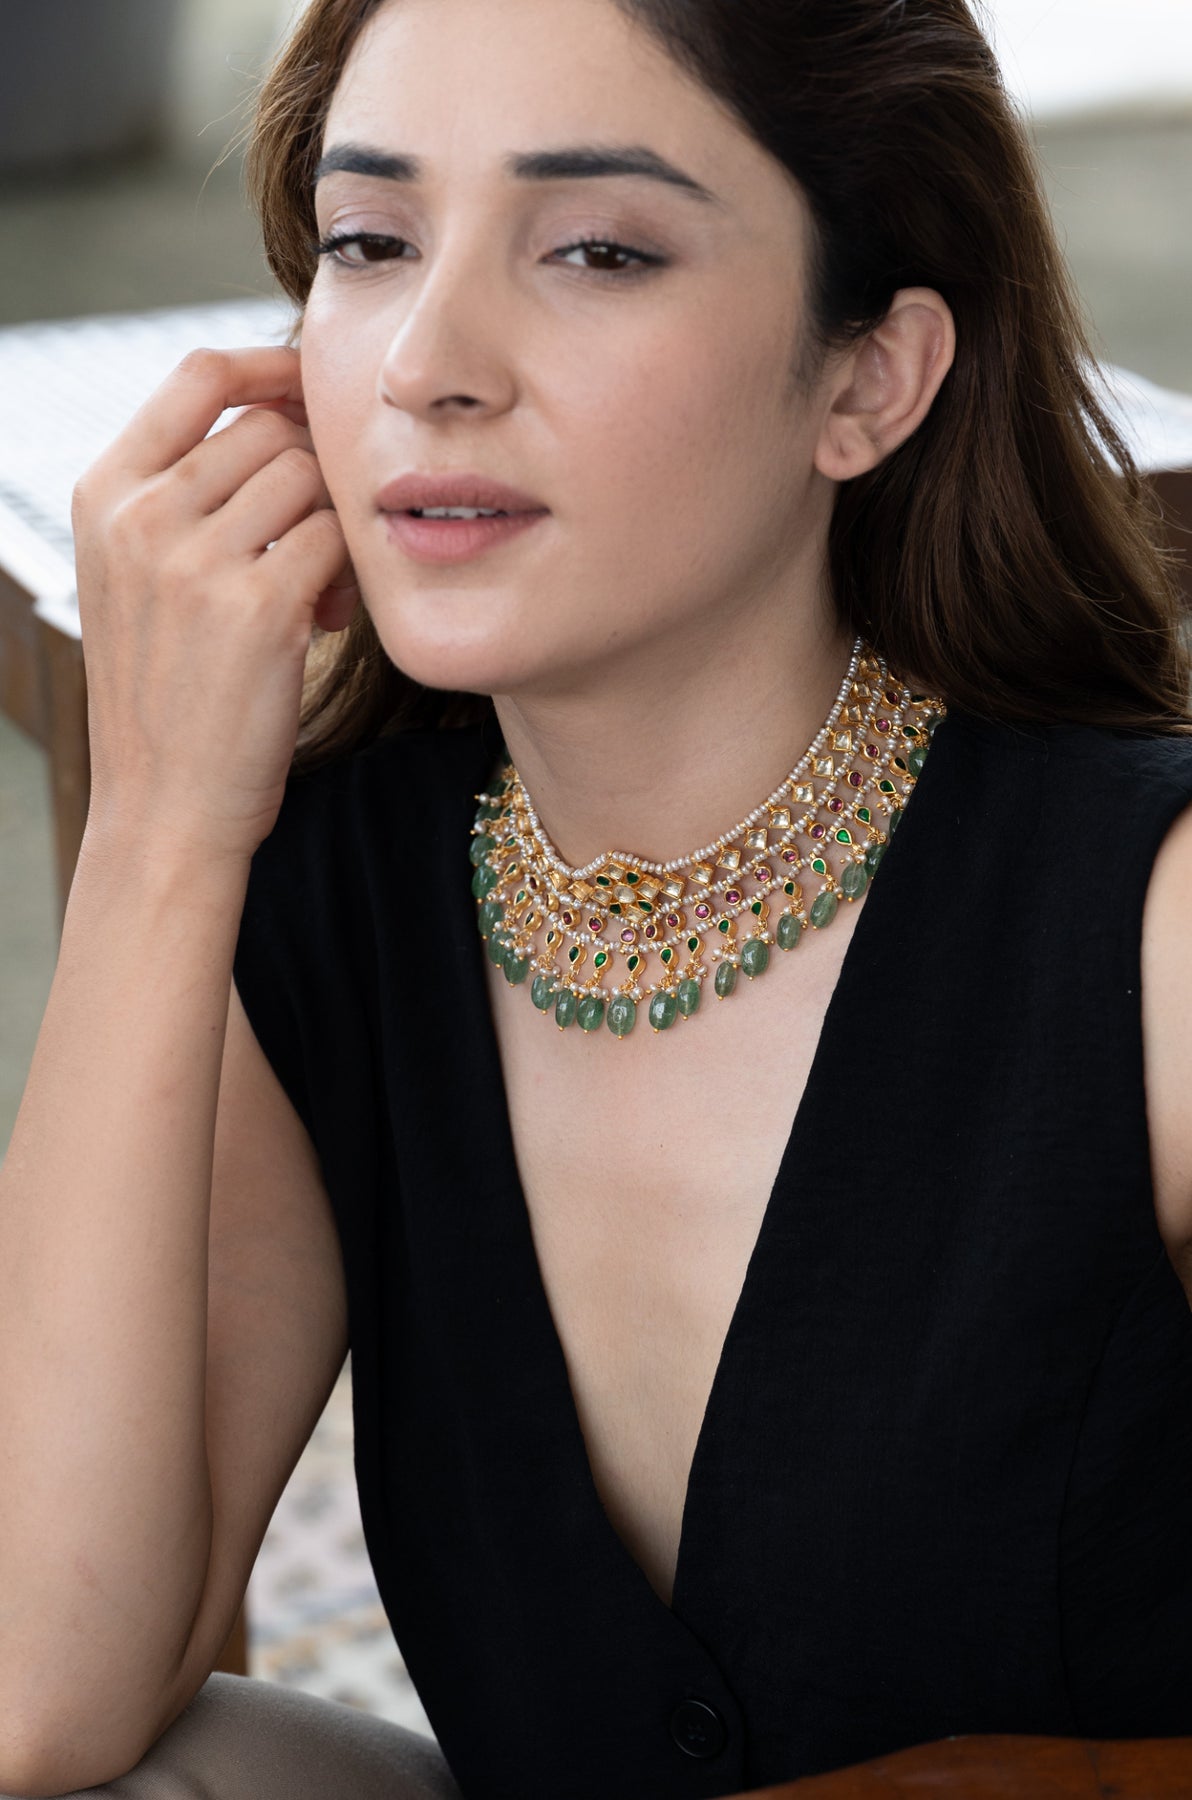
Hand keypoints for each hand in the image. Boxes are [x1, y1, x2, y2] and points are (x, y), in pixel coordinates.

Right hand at [72, 345, 361, 863]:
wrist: (166, 808)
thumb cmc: (170, 694)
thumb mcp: (141, 578)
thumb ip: (184, 495)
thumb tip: (279, 413)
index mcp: (104, 494)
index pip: (198, 374)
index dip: (269, 366)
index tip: (311, 390)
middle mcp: (140, 515)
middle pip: (270, 430)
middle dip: (311, 477)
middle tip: (313, 544)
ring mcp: (193, 559)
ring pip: (310, 481)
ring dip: (333, 528)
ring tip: (317, 590)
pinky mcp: (257, 606)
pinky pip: (337, 539)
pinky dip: (348, 573)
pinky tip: (326, 619)